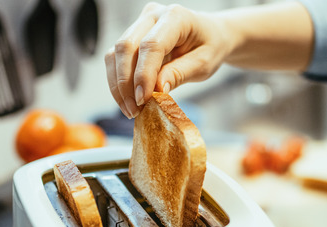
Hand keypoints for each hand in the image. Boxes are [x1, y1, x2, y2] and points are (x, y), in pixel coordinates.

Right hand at [105, 3, 232, 118]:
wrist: (210, 35)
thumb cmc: (210, 46)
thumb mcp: (204, 63)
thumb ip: (180, 74)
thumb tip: (156, 91)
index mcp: (175, 17)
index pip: (151, 45)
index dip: (143, 74)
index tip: (142, 100)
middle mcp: (153, 15)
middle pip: (126, 47)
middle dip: (125, 83)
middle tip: (134, 111)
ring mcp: (140, 24)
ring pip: (115, 54)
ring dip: (118, 85)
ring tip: (130, 110)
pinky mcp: (132, 36)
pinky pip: (116, 59)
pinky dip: (118, 82)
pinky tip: (128, 101)